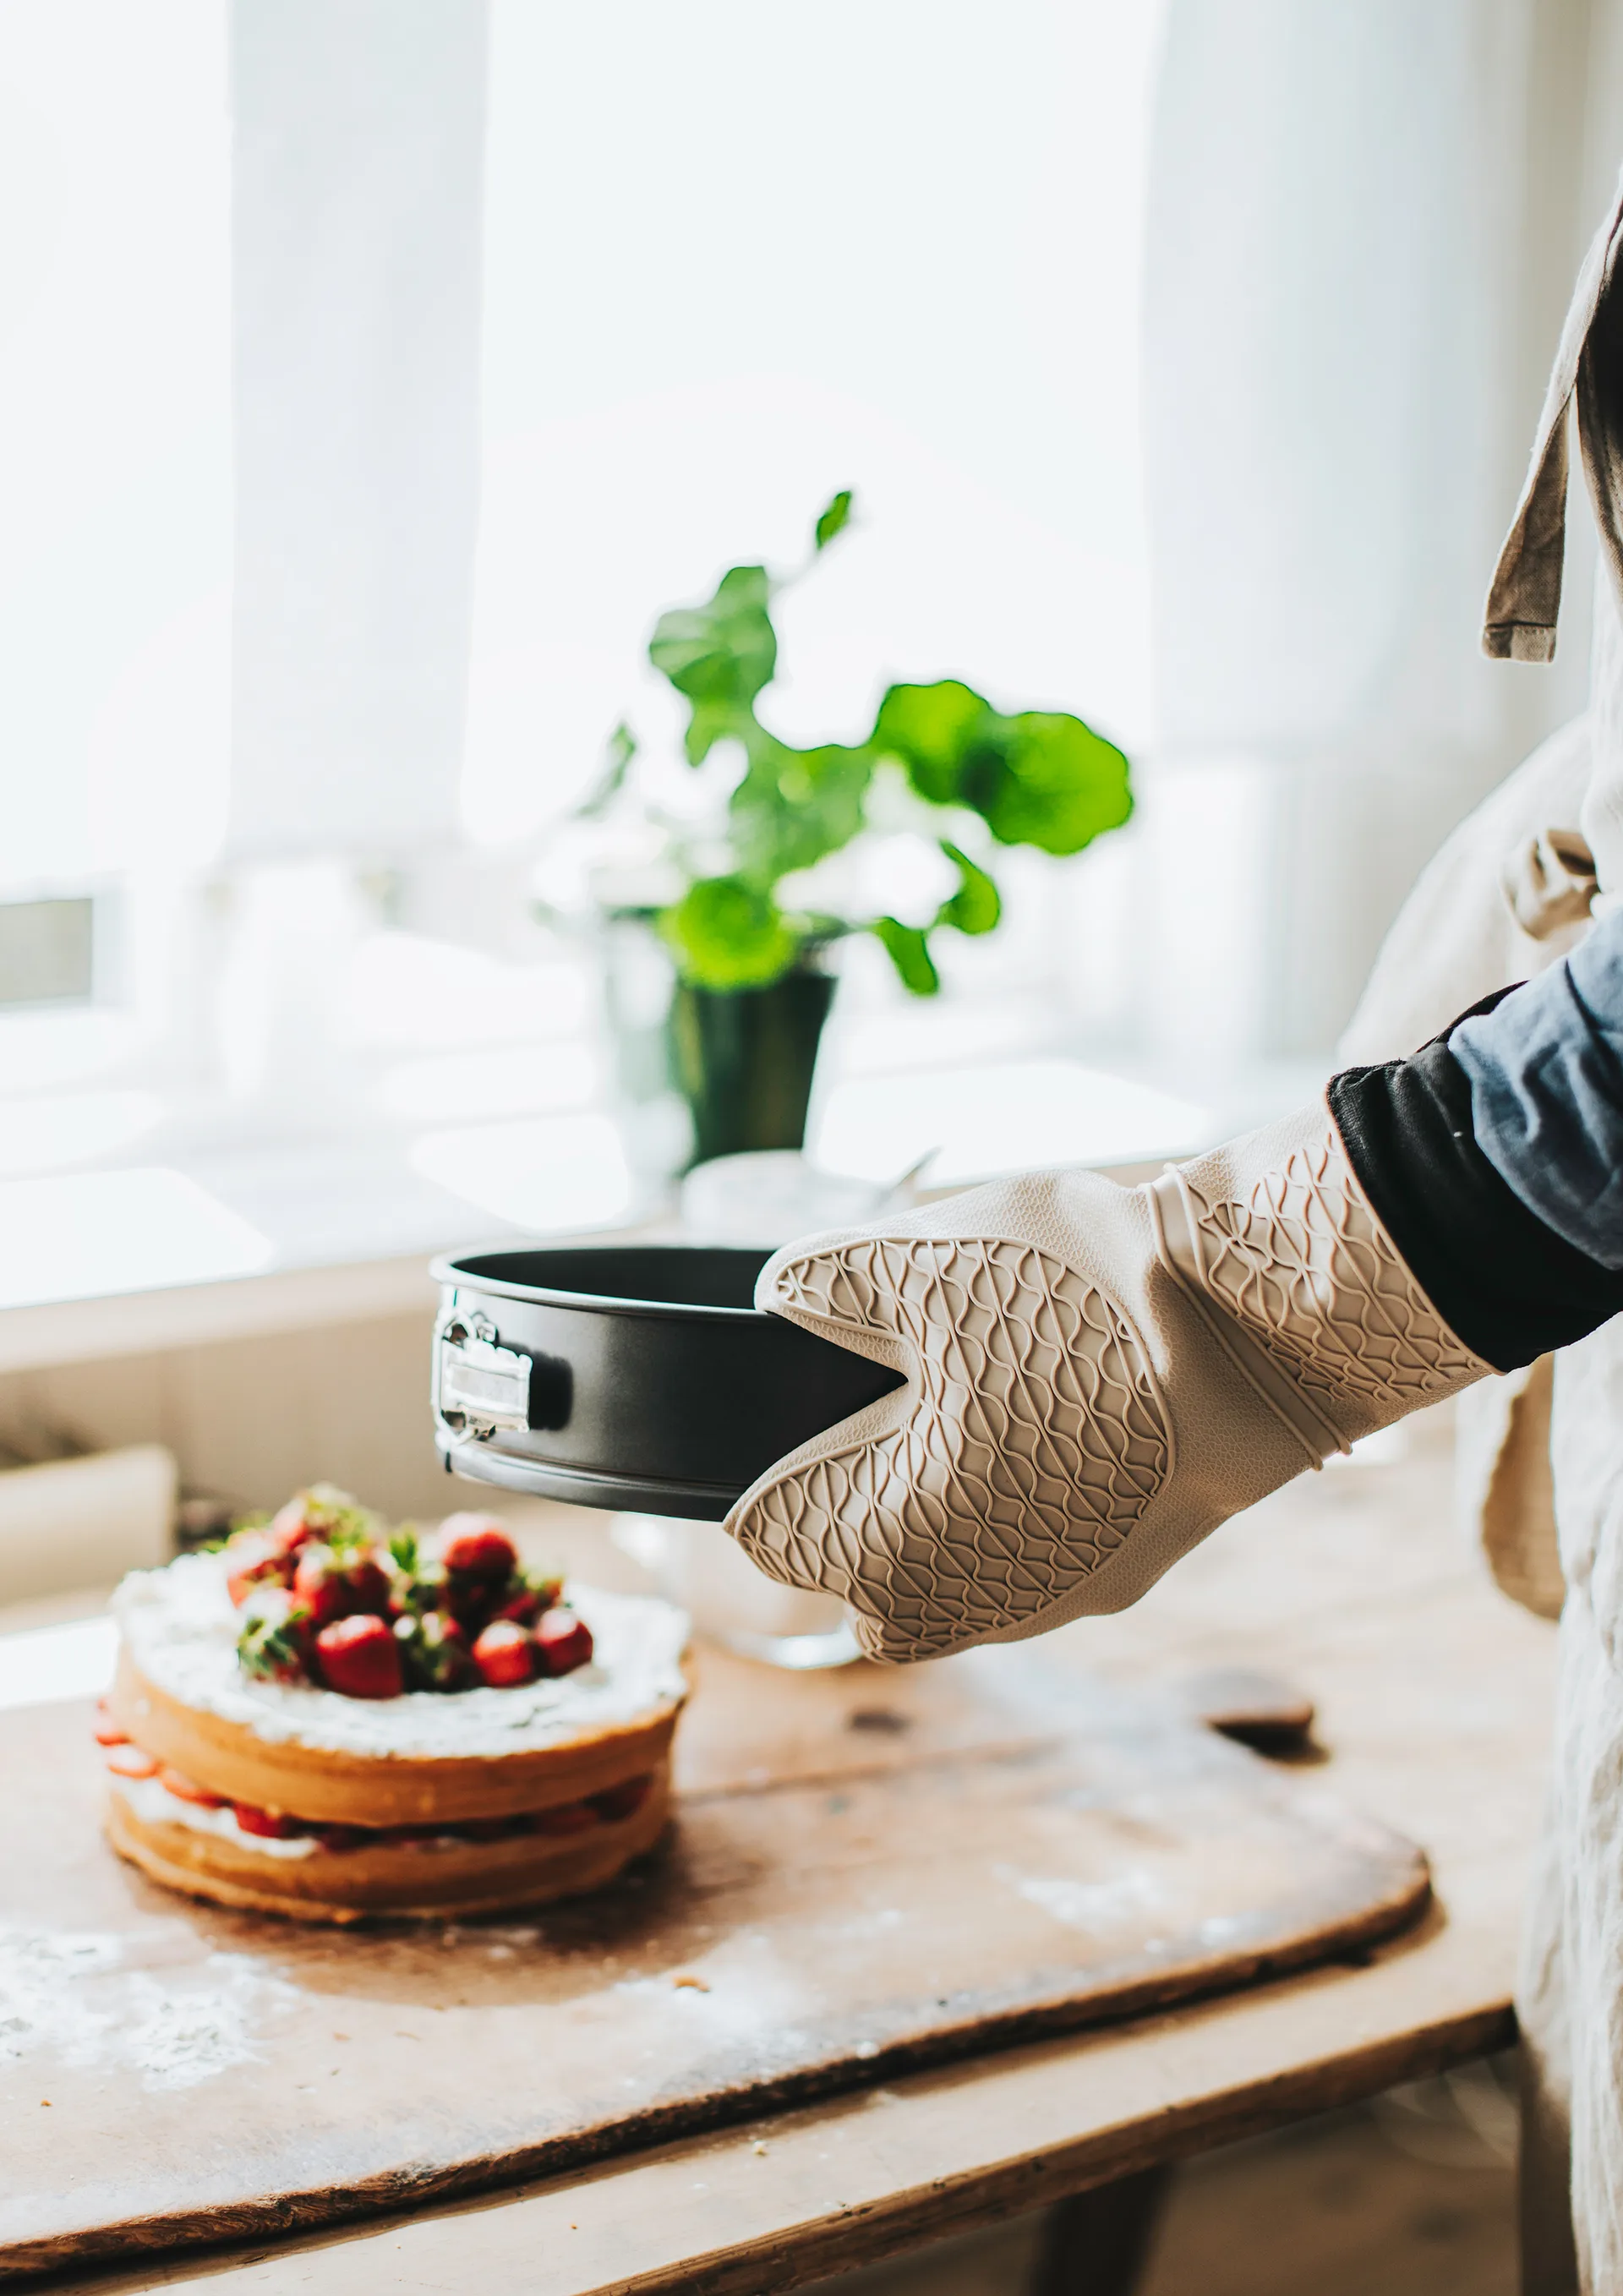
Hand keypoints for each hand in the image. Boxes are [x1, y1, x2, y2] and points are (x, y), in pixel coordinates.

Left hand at [724, 1105, 1487, 1661]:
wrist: (1254, 1332)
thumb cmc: (1074, 1297)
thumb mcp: (917, 1257)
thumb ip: (822, 1284)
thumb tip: (783, 1298)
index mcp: (882, 1543)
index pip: (770, 1539)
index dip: (767, 1465)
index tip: (793, 1411)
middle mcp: (959, 1604)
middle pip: (853, 1582)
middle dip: (846, 1509)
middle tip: (874, 1413)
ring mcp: (1049, 1604)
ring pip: (943, 1587)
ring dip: (930, 1522)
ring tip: (962, 1415)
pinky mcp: (1121, 1582)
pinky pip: (1026, 1567)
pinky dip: (1013, 1516)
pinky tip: (1044, 1432)